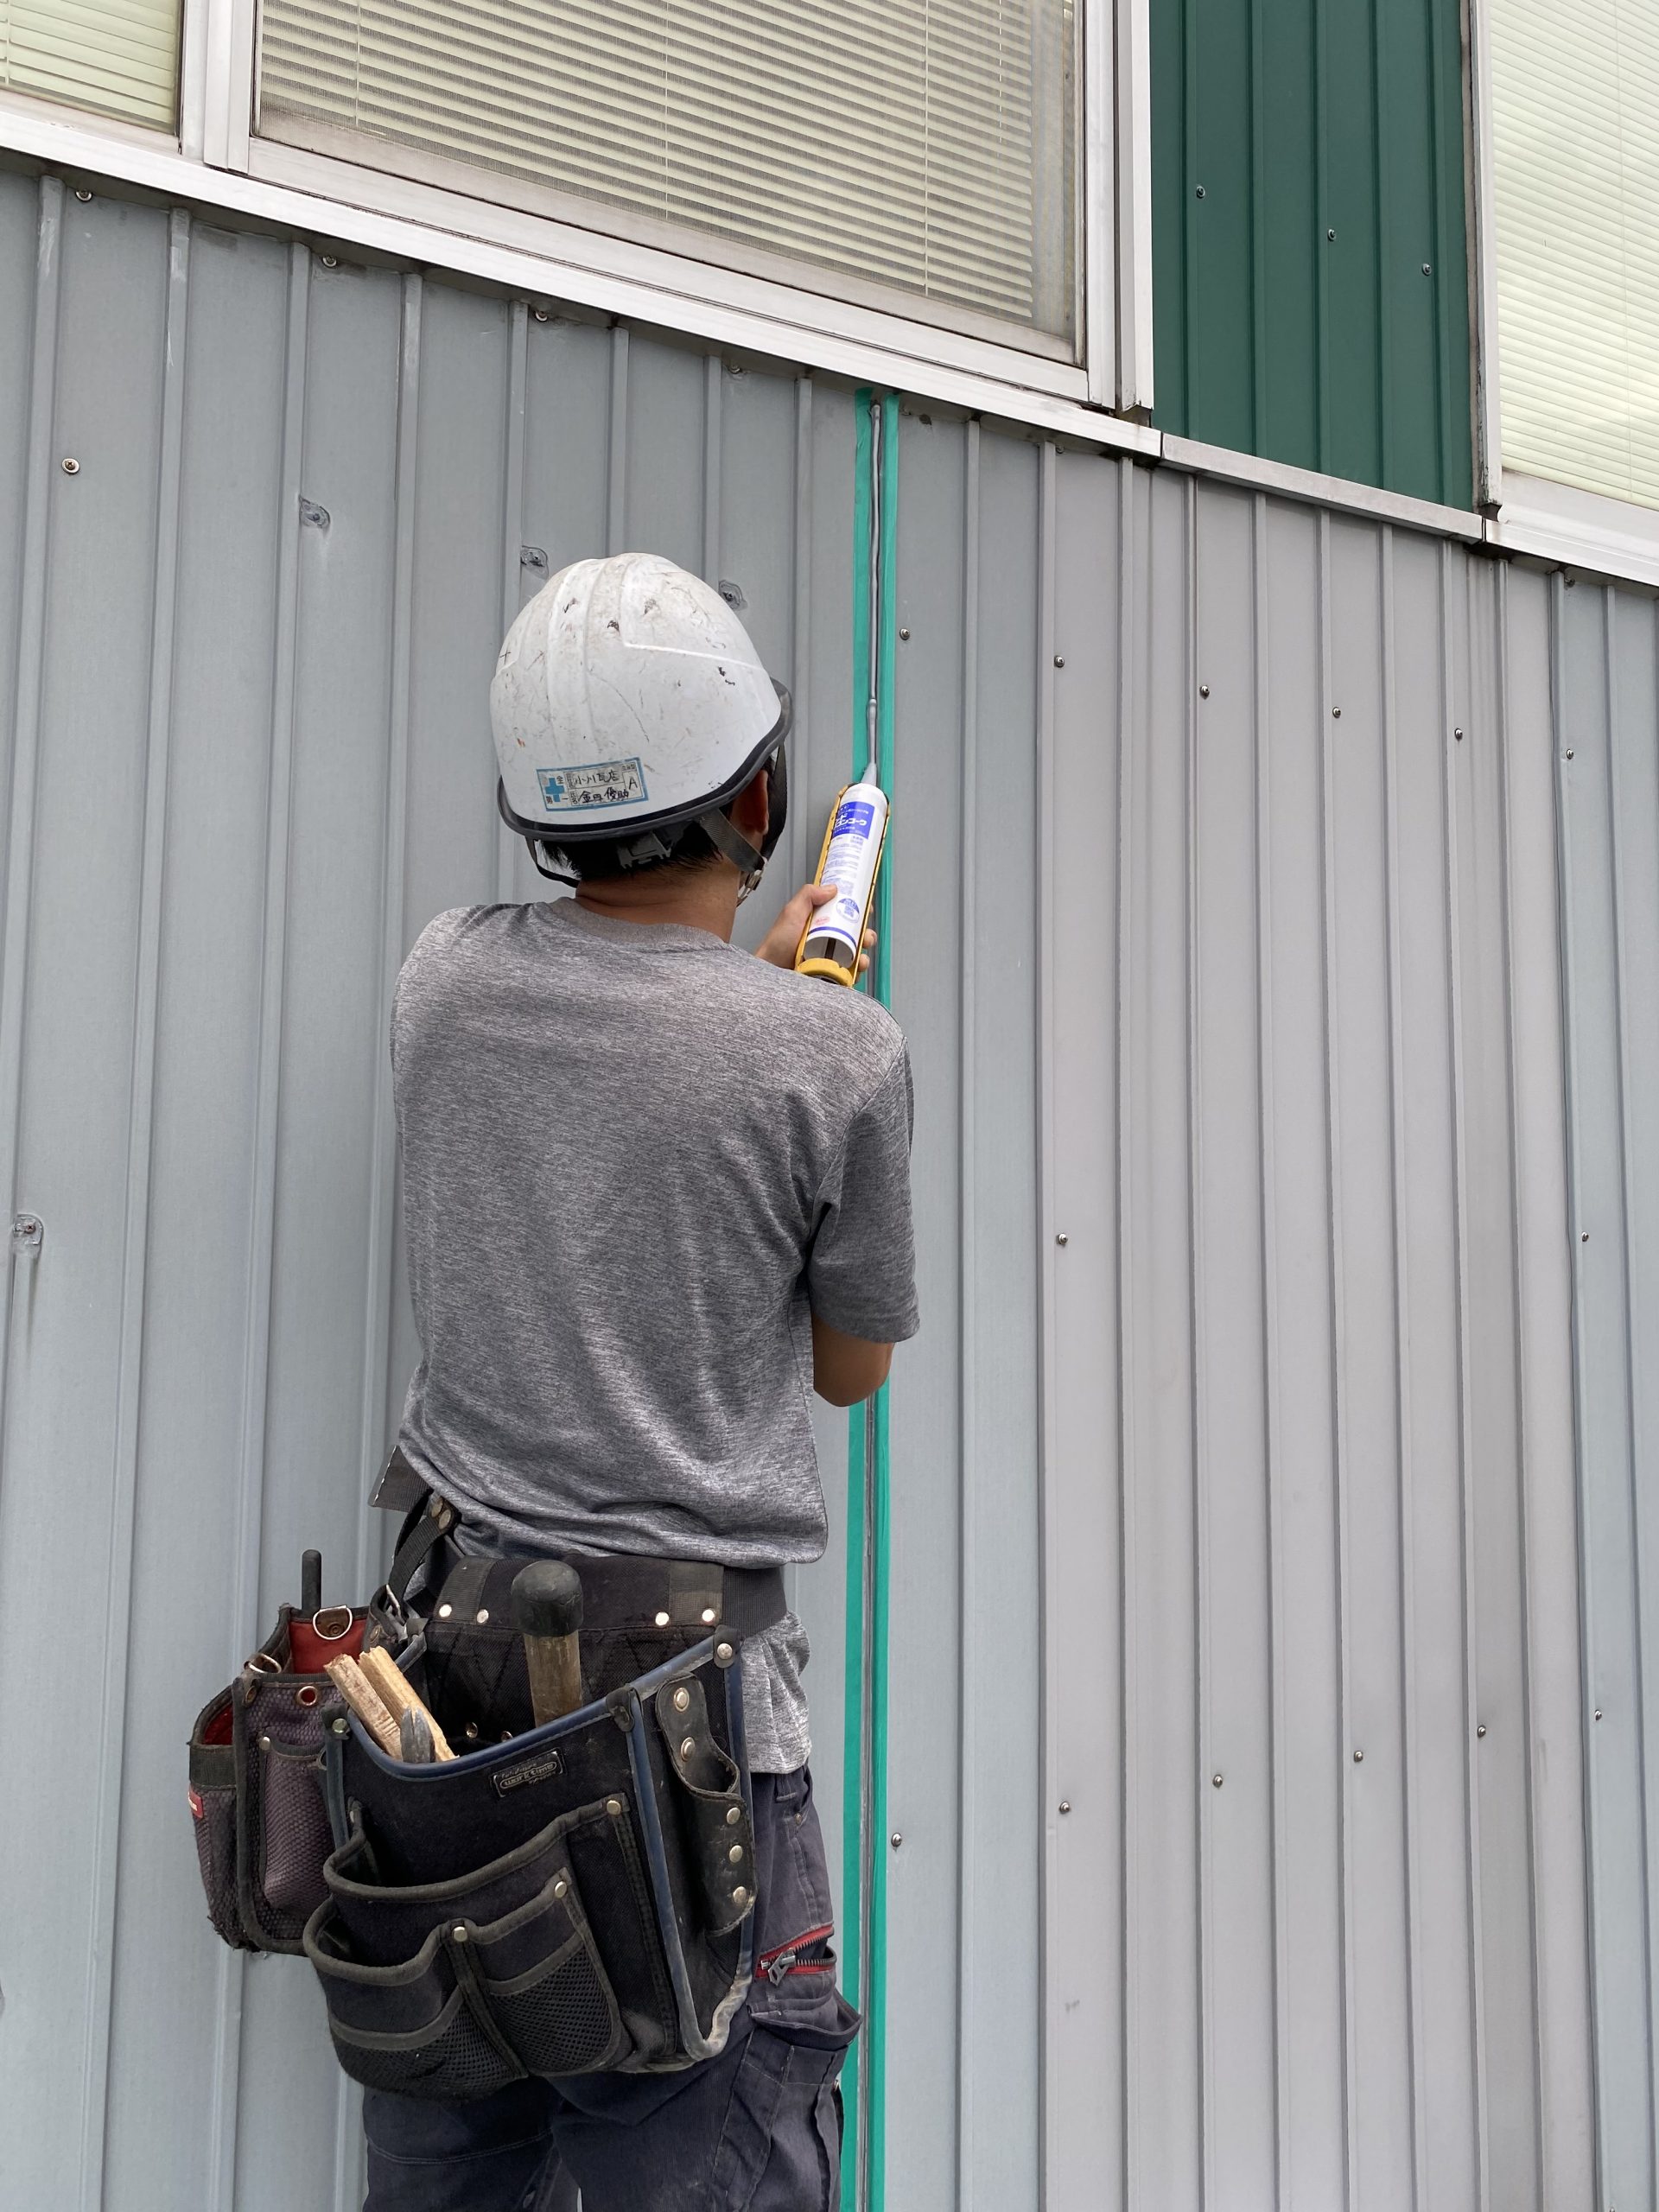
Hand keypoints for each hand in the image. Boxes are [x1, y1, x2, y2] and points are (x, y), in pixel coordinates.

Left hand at [756, 881, 876, 975]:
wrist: (770, 970)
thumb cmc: (777, 944)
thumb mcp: (792, 912)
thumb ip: (808, 895)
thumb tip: (832, 888)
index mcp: (821, 921)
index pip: (846, 913)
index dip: (859, 910)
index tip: (867, 909)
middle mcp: (828, 939)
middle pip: (856, 934)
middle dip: (866, 934)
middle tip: (865, 936)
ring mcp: (830, 957)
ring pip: (856, 954)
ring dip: (864, 954)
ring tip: (860, 957)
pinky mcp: (831, 974)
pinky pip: (849, 973)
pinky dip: (857, 971)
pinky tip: (856, 969)